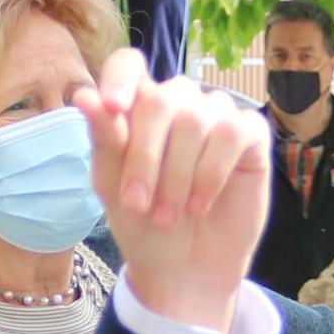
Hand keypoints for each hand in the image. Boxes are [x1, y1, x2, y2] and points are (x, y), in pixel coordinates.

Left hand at [84, 51, 270, 333]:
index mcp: (138, 107)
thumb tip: (83, 96)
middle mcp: (179, 103)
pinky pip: (233, 133)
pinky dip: (212, 173)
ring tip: (169, 214)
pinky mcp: (250, 135)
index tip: (114, 107)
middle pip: (161, 98)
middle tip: (138, 204)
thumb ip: (105, 139)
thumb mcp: (113, 185)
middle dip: (146, 156)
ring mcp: (216, 116)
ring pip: (197, 118)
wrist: (183, 268)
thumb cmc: (143, 223)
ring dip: (179, 175)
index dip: (121, 79)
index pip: (128, 65)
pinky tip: (201, 203)